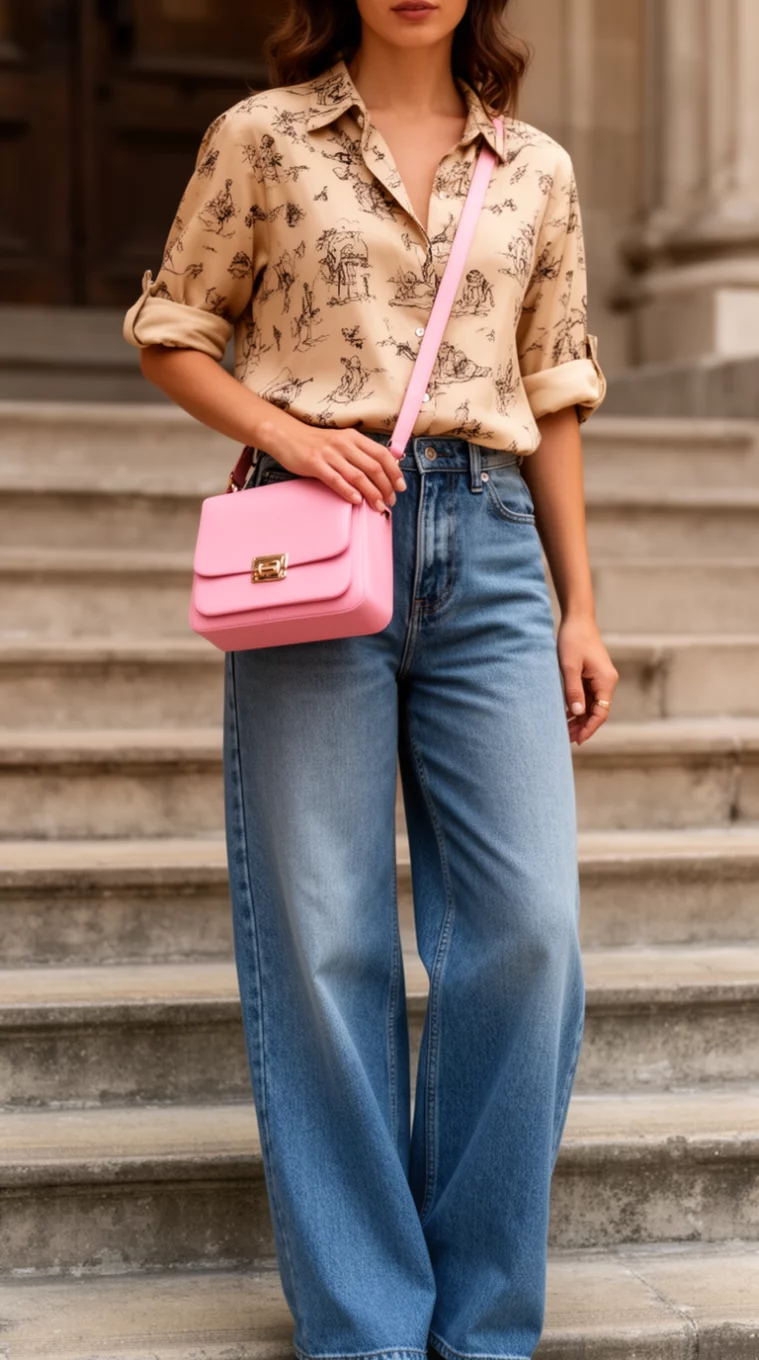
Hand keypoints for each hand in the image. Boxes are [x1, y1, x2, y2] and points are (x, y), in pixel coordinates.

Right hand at [264, 417, 406, 511]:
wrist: (286, 436)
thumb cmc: (316, 443)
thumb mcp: (342, 442)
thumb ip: (360, 453)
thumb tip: (381, 471)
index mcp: (354, 437)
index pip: (381, 454)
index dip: (394, 472)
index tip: (401, 486)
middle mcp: (344, 444)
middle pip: (373, 467)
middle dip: (386, 486)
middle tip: (391, 501)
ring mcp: (329, 454)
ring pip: (357, 475)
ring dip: (371, 493)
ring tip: (378, 505)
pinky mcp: (315, 464)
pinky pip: (335, 479)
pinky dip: (348, 491)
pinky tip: (357, 501)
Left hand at [557, 613, 618, 744]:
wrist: (577, 619)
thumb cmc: (573, 639)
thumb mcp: (569, 666)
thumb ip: (573, 690)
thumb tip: (577, 712)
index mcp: (606, 680)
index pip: (601, 713)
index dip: (589, 728)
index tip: (577, 740)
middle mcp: (607, 681)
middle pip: (597, 711)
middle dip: (583, 726)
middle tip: (566, 739)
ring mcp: (601, 678)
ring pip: (592, 705)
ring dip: (580, 718)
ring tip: (564, 730)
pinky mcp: (593, 675)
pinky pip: (588, 696)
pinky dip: (578, 706)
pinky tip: (566, 714)